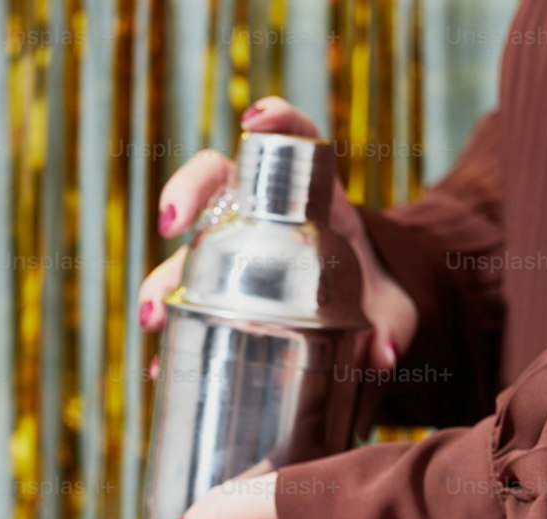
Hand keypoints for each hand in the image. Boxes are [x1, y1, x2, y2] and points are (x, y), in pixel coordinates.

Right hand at [138, 96, 418, 369]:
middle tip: (171, 224)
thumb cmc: (377, 294)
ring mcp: (234, 249)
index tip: (256, 123)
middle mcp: (264, 213)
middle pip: (214, 180)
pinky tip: (159, 366)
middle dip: (185, 193)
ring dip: (163, 280)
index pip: (295, 140)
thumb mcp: (392, 310)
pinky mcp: (220, 290)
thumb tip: (383, 355)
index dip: (278, 123)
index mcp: (314, 198)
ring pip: (189, 248)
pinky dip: (176, 339)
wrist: (361, 314)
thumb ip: (392, 327)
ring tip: (153, 316)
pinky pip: (190, 305)